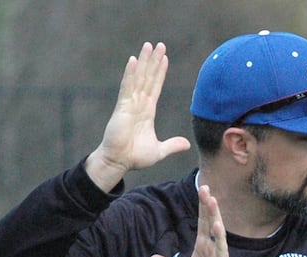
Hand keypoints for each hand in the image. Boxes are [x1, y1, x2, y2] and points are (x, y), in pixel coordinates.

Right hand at [85, 42, 190, 192]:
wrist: (119, 162)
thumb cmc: (134, 156)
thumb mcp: (159, 150)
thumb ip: (172, 145)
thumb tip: (186, 144)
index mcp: (147, 111)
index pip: (155, 87)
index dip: (160, 73)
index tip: (165, 58)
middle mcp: (138, 104)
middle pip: (147, 77)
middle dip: (153, 61)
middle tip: (159, 44)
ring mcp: (129, 104)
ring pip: (138, 78)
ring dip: (144, 61)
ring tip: (148, 45)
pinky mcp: (122, 108)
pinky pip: (127, 87)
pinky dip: (130, 74)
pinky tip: (133, 61)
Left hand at [150, 185, 253, 256]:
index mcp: (202, 246)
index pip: (202, 222)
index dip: (201, 207)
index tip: (201, 190)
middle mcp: (211, 246)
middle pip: (208, 221)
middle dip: (206, 204)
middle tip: (205, 186)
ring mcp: (218, 253)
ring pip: (216, 230)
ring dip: (214, 215)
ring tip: (212, 199)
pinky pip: (221, 247)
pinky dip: (219, 236)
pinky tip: (217, 225)